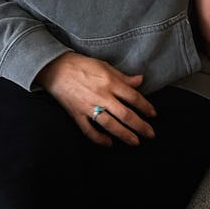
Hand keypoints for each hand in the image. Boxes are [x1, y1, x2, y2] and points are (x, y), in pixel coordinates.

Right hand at [35, 52, 156, 146]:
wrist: (56, 68)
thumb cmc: (82, 65)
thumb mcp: (105, 66)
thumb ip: (123, 76)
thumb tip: (140, 80)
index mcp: (110, 82)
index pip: (133, 97)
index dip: (146, 107)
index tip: (153, 114)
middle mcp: (102, 96)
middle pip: (125, 115)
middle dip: (140, 126)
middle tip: (150, 134)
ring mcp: (88, 107)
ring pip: (110, 125)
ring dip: (124, 135)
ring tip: (135, 142)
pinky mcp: (77, 115)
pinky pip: (89, 131)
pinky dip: (99, 139)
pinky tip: (109, 143)